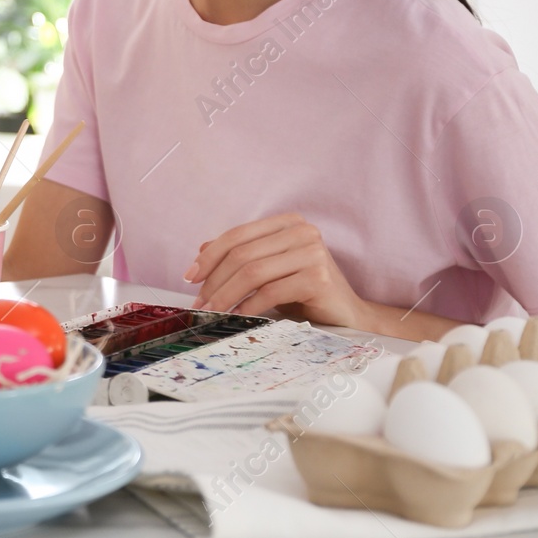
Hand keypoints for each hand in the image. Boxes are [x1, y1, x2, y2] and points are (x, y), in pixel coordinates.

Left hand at [185, 212, 370, 328]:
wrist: (348, 314)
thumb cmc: (305, 291)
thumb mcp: (269, 270)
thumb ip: (242, 256)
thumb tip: (201, 250)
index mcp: (288, 223)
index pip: (238, 235)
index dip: (210, 256)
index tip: (189, 277)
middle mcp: (303, 231)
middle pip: (243, 254)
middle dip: (214, 280)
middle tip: (199, 303)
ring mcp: (313, 252)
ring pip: (253, 272)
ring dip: (226, 295)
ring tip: (212, 311)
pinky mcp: (319, 277)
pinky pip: (271, 291)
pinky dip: (249, 305)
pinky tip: (238, 315)